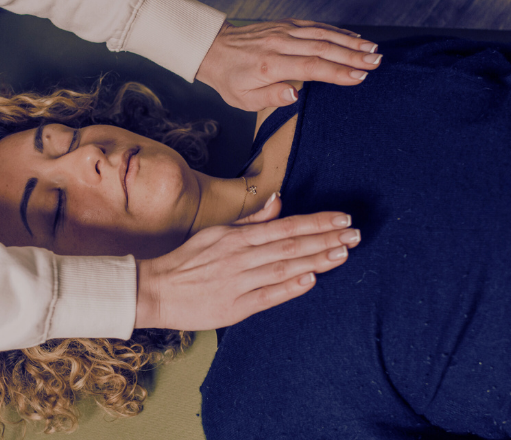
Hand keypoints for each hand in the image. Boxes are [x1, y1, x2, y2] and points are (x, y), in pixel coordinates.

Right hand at [133, 195, 360, 329]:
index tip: (342, 218)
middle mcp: (240, 257)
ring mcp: (238, 282)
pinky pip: (267, 296)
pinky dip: (289, 288)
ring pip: (283, 268)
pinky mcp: (234, 307)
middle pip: (290, 245)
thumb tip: (278, 202)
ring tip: (343, 253)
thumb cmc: (186, 261)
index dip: (316, 222)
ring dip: (316, 260)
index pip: (285, 226)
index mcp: (236, 237)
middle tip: (356, 234)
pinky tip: (310, 281)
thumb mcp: (216, 233)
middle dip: (326, 239)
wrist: (154, 290)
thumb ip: (250, 221)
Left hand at [195, 19, 381, 110]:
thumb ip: (270, 98)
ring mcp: (284, 31)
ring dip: (350, 42)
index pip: (310, 67)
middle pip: (322, 49)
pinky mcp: (286, 25)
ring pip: (322, 34)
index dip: (337, 72)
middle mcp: (279, 45)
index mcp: (269, 66)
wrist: (214, 49)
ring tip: (373, 50)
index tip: (359, 77)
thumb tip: (295, 95)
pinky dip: (336, 31)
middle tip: (377, 62)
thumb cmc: (231, 79)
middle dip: (352, 55)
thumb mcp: (243, 99)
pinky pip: (315, 26)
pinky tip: (354, 37)